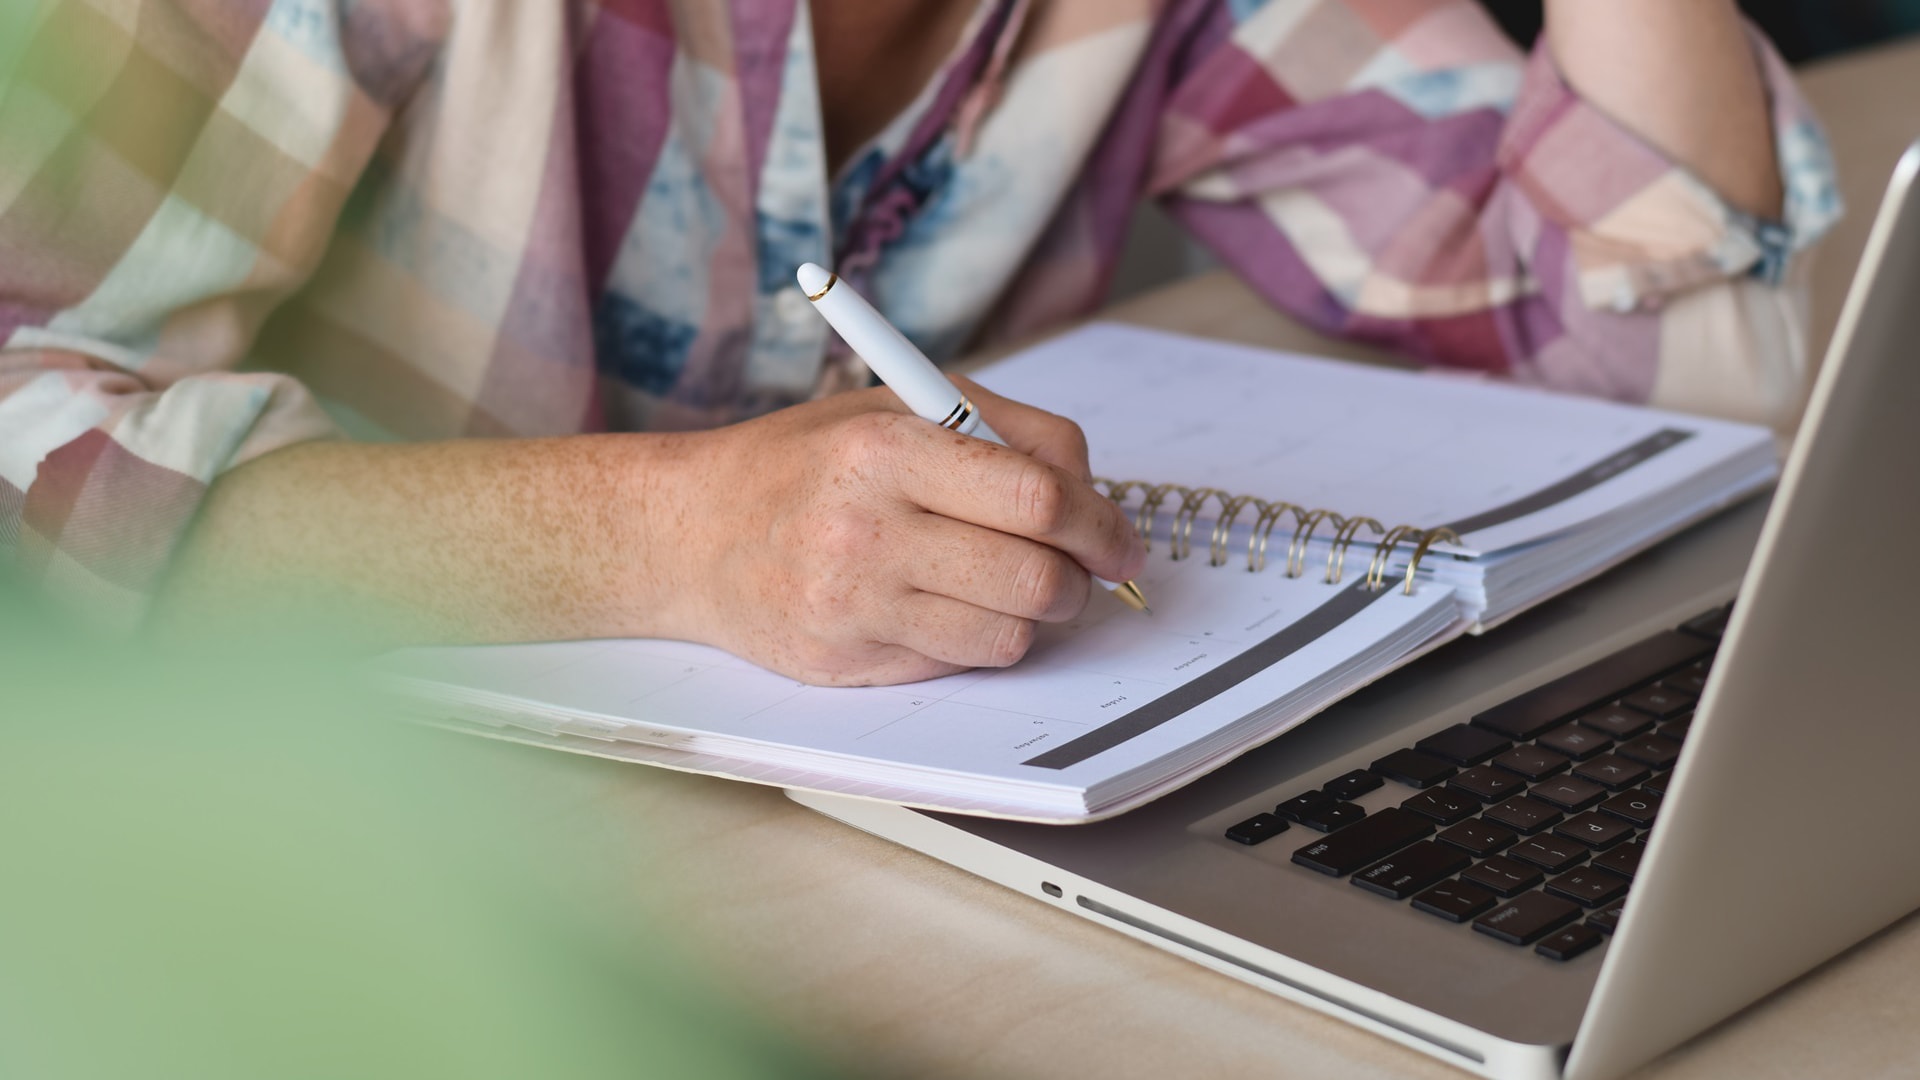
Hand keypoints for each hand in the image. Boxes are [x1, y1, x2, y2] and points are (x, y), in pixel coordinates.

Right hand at [654, 377, 1147, 685]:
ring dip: (1033, 615)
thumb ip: (1005, 429)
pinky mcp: (848, 661)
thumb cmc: (808, 462)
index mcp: (888, 447)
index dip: (1101, 524)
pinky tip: (952, 607)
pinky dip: (980, 639)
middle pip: (1035, 575)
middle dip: (1078, 579)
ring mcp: (855, 603)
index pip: (1038, 495)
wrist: (693, 531)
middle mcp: (869, 527)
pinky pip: (961, 664)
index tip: (1119, 541)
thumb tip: (1094, 493)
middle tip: (1079, 570)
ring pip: (1008, 634)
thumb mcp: (899, 406)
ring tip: (1011, 585)